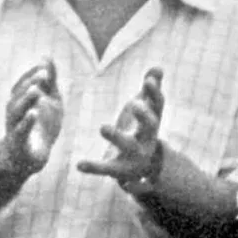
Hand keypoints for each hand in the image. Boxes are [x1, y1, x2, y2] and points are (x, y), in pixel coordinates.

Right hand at [3, 59, 61, 175]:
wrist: (29, 159)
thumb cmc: (40, 127)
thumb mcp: (50, 102)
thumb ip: (49, 82)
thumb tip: (47, 57)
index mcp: (20, 101)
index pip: (23, 85)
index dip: (32, 75)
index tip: (45, 66)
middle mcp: (13, 112)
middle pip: (19, 95)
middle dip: (30, 84)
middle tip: (43, 74)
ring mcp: (14, 127)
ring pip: (17, 112)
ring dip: (27, 99)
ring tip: (37, 90)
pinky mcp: (18, 143)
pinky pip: (20, 131)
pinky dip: (26, 121)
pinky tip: (33, 113)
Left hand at [77, 68, 163, 194]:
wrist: (146, 168)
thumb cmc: (142, 131)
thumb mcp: (146, 111)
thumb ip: (150, 90)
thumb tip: (157, 67)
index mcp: (153, 122)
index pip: (158, 106)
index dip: (154, 93)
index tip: (148, 80)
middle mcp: (148, 138)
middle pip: (150, 126)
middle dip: (144, 116)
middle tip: (134, 104)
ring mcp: (135, 155)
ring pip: (129, 146)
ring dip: (117, 136)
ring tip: (102, 127)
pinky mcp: (119, 170)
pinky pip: (107, 168)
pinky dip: (94, 167)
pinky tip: (79, 164)